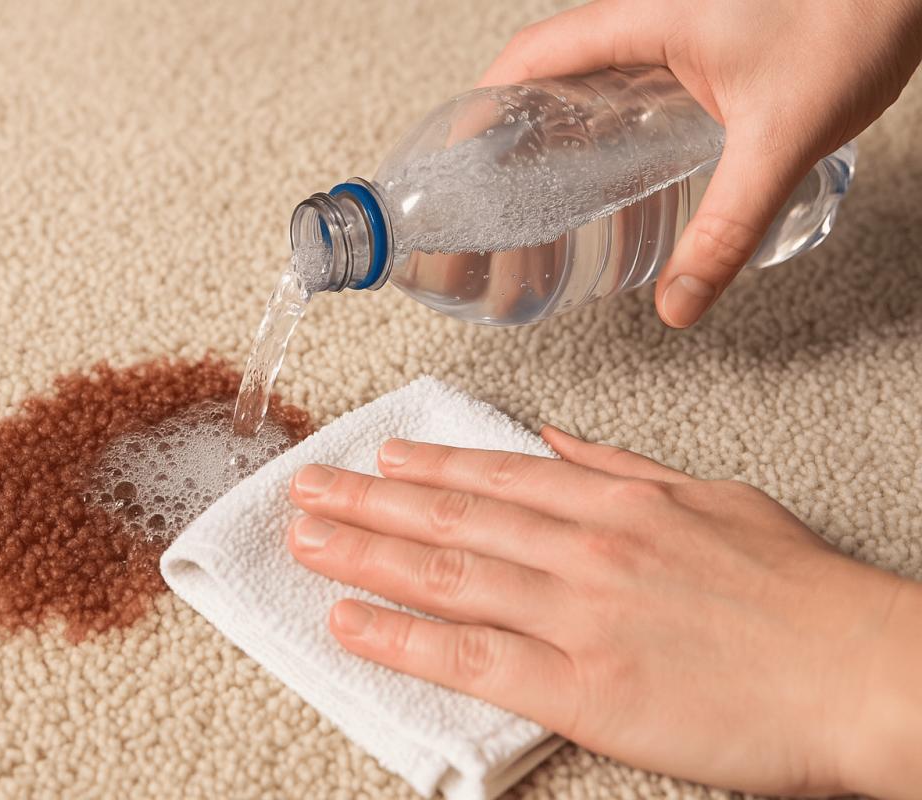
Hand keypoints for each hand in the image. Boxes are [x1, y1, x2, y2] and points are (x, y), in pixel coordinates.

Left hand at [286, 429, 921, 796]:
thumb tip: (555, 440)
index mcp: (616, 501)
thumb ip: (622, 468)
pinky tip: (348, 620)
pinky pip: (467, 656)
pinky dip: (400, 636)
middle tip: (305, 489)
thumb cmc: (801, 592)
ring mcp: (575, 613)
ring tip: (303, 539)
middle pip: (449, 519)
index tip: (374, 459)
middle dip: (366, 503)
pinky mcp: (580, 687)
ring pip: (443, 574)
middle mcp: (583, 546)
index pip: (493, 477)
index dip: (424, 468)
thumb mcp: (712, 499)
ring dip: (361, 554)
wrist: (864, 674)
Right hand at [480, 0, 921, 327]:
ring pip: (581, 87)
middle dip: (504, 143)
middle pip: (543, 80)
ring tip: (529, 207)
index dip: (479, 108)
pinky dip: (598, 135)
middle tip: (486, 206)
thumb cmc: (856, 18)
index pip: (530, 57)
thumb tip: (679, 304)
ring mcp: (668, 35)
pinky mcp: (696, 49)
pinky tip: (603, 181)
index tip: (453, 161)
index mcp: (642, 20)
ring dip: (549, 142)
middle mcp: (644, 24)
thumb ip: (728, 227)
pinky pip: (623, 91)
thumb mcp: (781, 137)